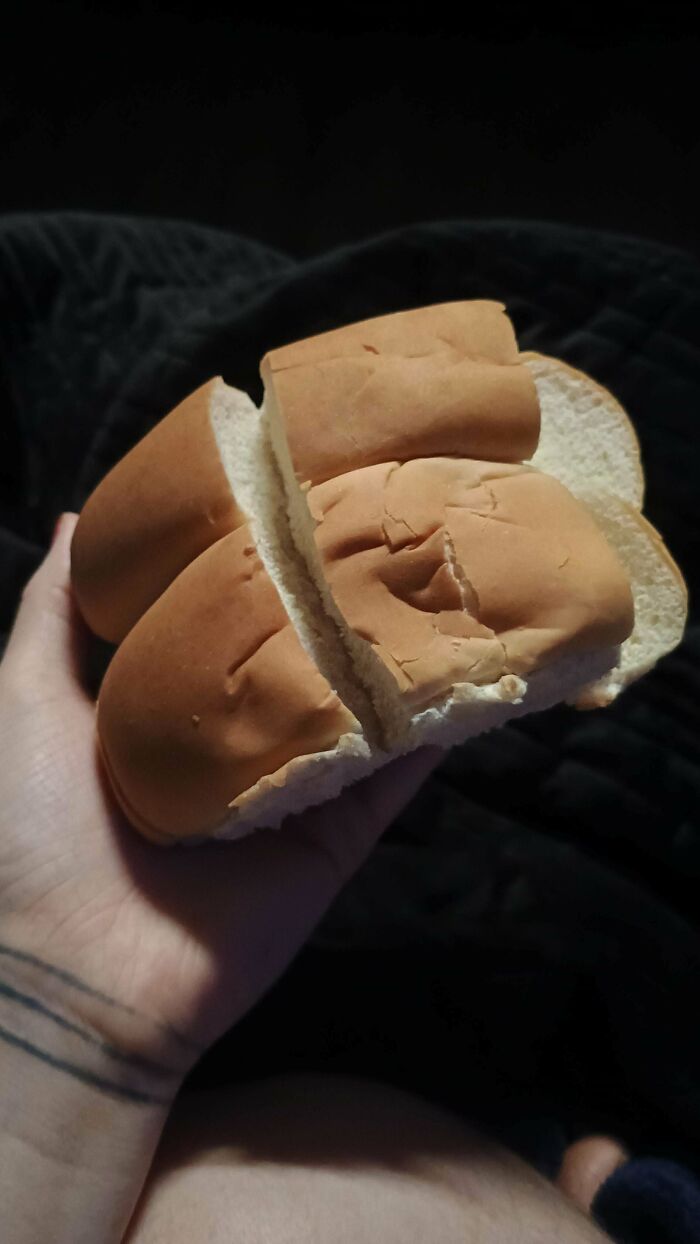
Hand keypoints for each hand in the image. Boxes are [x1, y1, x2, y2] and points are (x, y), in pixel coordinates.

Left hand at [0, 514, 439, 1080]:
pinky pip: (392, 775)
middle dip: (341, 595)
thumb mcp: (25, 701)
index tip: (299, 485)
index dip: (262, 554)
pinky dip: (433, 729)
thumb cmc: (32, 828)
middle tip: (391, 513)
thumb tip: (82, 521)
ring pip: (359, 706)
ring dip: (401, 651)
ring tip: (446, 573)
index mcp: (168, 703)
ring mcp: (293, 787)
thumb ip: (53, 616)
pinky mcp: (335, 836)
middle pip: (303, 655)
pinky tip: (475, 667)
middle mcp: (238, 737)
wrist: (72, 975)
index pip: (229, 612)